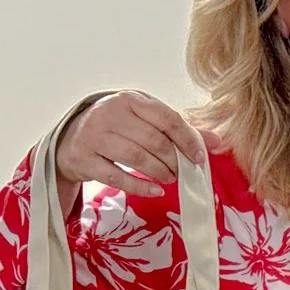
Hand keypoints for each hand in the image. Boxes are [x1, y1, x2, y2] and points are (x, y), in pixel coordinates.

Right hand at [57, 91, 217, 198]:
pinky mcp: (82, 158)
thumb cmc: (118, 128)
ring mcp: (92, 136)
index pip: (167, 118)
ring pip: (136, 158)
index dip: (188, 140)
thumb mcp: (146, 120)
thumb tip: (218, 141)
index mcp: (129, 100)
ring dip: (159, 172)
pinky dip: (140, 186)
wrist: (71, 138)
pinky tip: (155, 189)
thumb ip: (180, 130)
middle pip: (153, 141)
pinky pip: (116, 177)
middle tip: (182, 171)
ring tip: (169, 178)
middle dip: (174, 160)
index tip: (199, 158)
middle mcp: (108, 114)